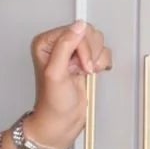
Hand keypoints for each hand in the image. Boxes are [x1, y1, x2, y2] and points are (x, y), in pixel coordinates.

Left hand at [28, 20, 112, 148]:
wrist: (62, 122)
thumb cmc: (54, 104)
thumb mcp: (56, 73)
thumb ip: (65, 46)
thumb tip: (78, 26)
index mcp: (47, 43)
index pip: (75, 30)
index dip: (82, 48)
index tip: (79, 67)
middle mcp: (59, 44)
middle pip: (88, 33)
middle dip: (90, 53)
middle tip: (82, 70)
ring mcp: (73, 52)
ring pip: (98, 41)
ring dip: (96, 59)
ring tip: (85, 73)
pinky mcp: (85, 60)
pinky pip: (103, 51)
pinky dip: (102, 63)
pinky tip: (91, 74)